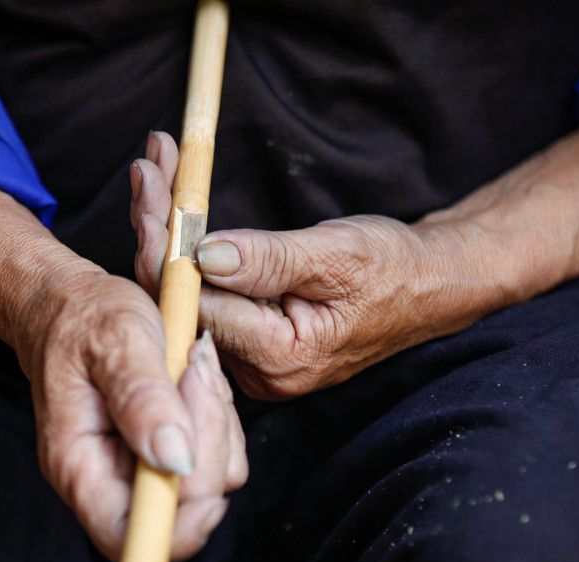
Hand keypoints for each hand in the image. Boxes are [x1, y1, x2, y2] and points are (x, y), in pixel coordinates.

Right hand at [0, 180, 246, 561]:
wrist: (72, 302)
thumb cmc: (82, 318)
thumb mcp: (114, 340)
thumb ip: (142, 398)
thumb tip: (173, 458)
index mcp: (80, 466)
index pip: (126, 537)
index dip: (177, 529)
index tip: (210, 486)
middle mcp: (111, 477)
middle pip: (183, 507)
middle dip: (207, 440)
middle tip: (194, 371)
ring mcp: (144, 463)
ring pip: (213, 475)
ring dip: (216, 418)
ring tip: (188, 365)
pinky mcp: (171, 446)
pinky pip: (219, 448)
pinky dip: (219, 411)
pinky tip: (194, 376)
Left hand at [132, 113, 578, 399]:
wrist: (430, 286)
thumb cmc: (394, 269)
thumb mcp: (336, 255)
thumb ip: (268, 260)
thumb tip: (203, 255)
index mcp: (277, 357)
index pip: (195, 303)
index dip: (164, 246)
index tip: (151, 186)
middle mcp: (257, 373)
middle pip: (181, 300)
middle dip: (157, 231)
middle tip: (147, 170)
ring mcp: (252, 363)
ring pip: (188, 296)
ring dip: (168, 235)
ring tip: (157, 173)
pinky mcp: (253, 345)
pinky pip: (207, 296)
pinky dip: (189, 250)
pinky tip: (177, 210)